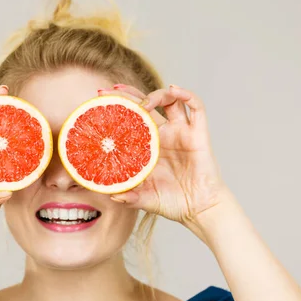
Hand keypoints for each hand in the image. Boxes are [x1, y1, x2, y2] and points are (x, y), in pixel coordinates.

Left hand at [98, 84, 227, 224]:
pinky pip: (197, 107)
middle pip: (147, 105)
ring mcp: (182, 132)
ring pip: (170, 100)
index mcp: (149, 146)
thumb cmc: (172, 203)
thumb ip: (128, 197)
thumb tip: (110, 195)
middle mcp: (164, 135)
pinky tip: (173, 90)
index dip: (119, 108)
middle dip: (130, 94)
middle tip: (111, 91)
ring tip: (144, 102)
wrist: (199, 210)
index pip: (132, 118)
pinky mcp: (199, 134)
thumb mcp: (144, 199)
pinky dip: (186, 94)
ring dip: (156, 94)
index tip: (100, 100)